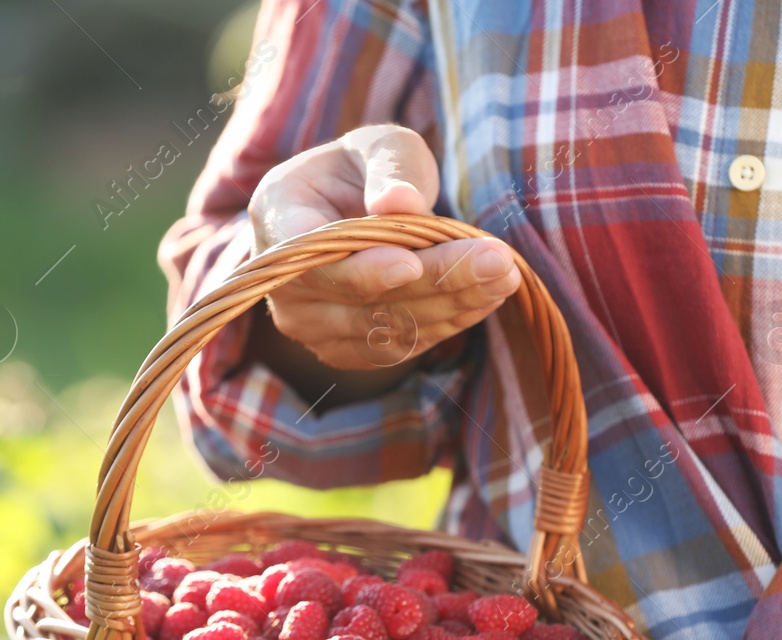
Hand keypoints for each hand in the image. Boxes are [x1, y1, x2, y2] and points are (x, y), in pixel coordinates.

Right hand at [249, 124, 520, 370]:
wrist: (342, 213)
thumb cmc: (360, 171)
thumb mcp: (377, 145)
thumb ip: (389, 166)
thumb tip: (399, 203)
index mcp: (277, 218)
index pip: (314, 258)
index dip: (361, 268)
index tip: (410, 262)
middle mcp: (283, 286)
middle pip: (362, 300)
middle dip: (437, 280)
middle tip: (498, 261)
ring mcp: (311, 327)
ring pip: (386, 330)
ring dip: (452, 305)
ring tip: (504, 274)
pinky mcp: (344, 350)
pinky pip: (398, 348)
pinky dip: (446, 323)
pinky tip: (485, 296)